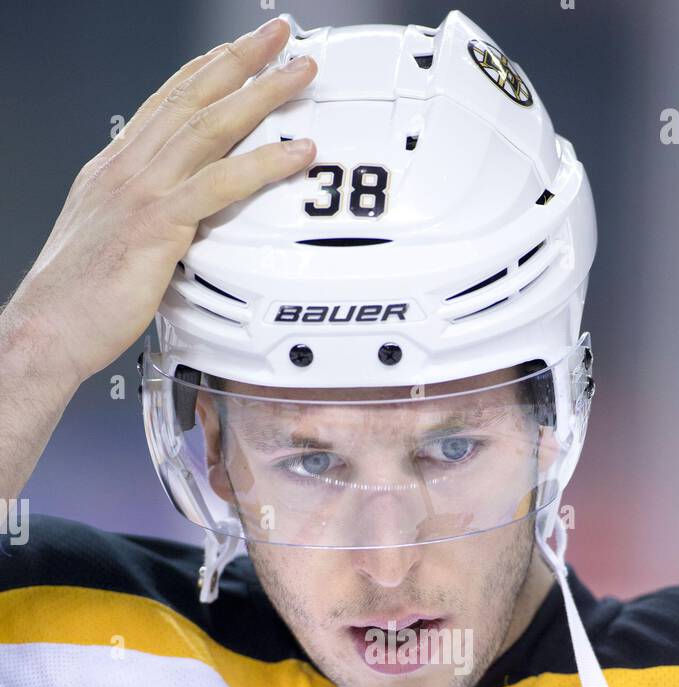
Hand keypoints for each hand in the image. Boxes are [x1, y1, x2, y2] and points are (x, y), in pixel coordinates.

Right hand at [9, 16, 315, 386]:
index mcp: (113, 169)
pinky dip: (263, 163)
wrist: (49, 327)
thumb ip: (141, 216)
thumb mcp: (108, 239)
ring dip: (262, 95)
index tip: (233, 52)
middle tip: (277, 37)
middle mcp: (128, 169)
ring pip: (211, 126)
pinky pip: (221, 184)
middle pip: (192, 98)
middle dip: (239, 60)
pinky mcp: (159, 224)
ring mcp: (143, 192)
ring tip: (299, 73)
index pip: (164, 103)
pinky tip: (293, 152)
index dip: (203, 72)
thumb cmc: (75, 299)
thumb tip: (171, 217)